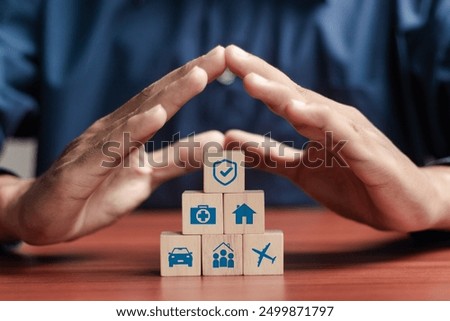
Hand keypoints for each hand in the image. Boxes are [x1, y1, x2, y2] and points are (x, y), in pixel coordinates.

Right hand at [0, 46, 225, 244]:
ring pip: (136, 118)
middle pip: (155, 99)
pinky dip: (134, 132)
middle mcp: (114, 132)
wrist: (43, 217)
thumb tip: (216, 141)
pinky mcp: (80, 172)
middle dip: (189, 75)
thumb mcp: (147, 178)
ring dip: (169, 96)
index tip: (224, 61)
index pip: (165, 100)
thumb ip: (178, 160)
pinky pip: (109, 151)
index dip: (193, 79)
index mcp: (129, 132)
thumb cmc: (94, 193)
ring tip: (197, 76)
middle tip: (221, 54)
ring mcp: (96, 148)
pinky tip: (155, 116)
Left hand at [224, 45, 449, 231]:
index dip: (253, 76)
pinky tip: (296, 111)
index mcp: (315, 121)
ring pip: (312, 107)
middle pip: (291, 91)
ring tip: (252, 81)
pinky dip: (317, 120)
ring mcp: (351, 133)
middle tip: (229, 53)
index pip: (280, 94)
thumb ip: (268, 156)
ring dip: (281, 93)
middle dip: (260, 72)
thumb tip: (229, 140)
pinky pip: (339, 134)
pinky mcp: (366, 153)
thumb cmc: (357, 184)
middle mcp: (331, 119)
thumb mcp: (301, 172)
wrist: (408, 207)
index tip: (222, 60)